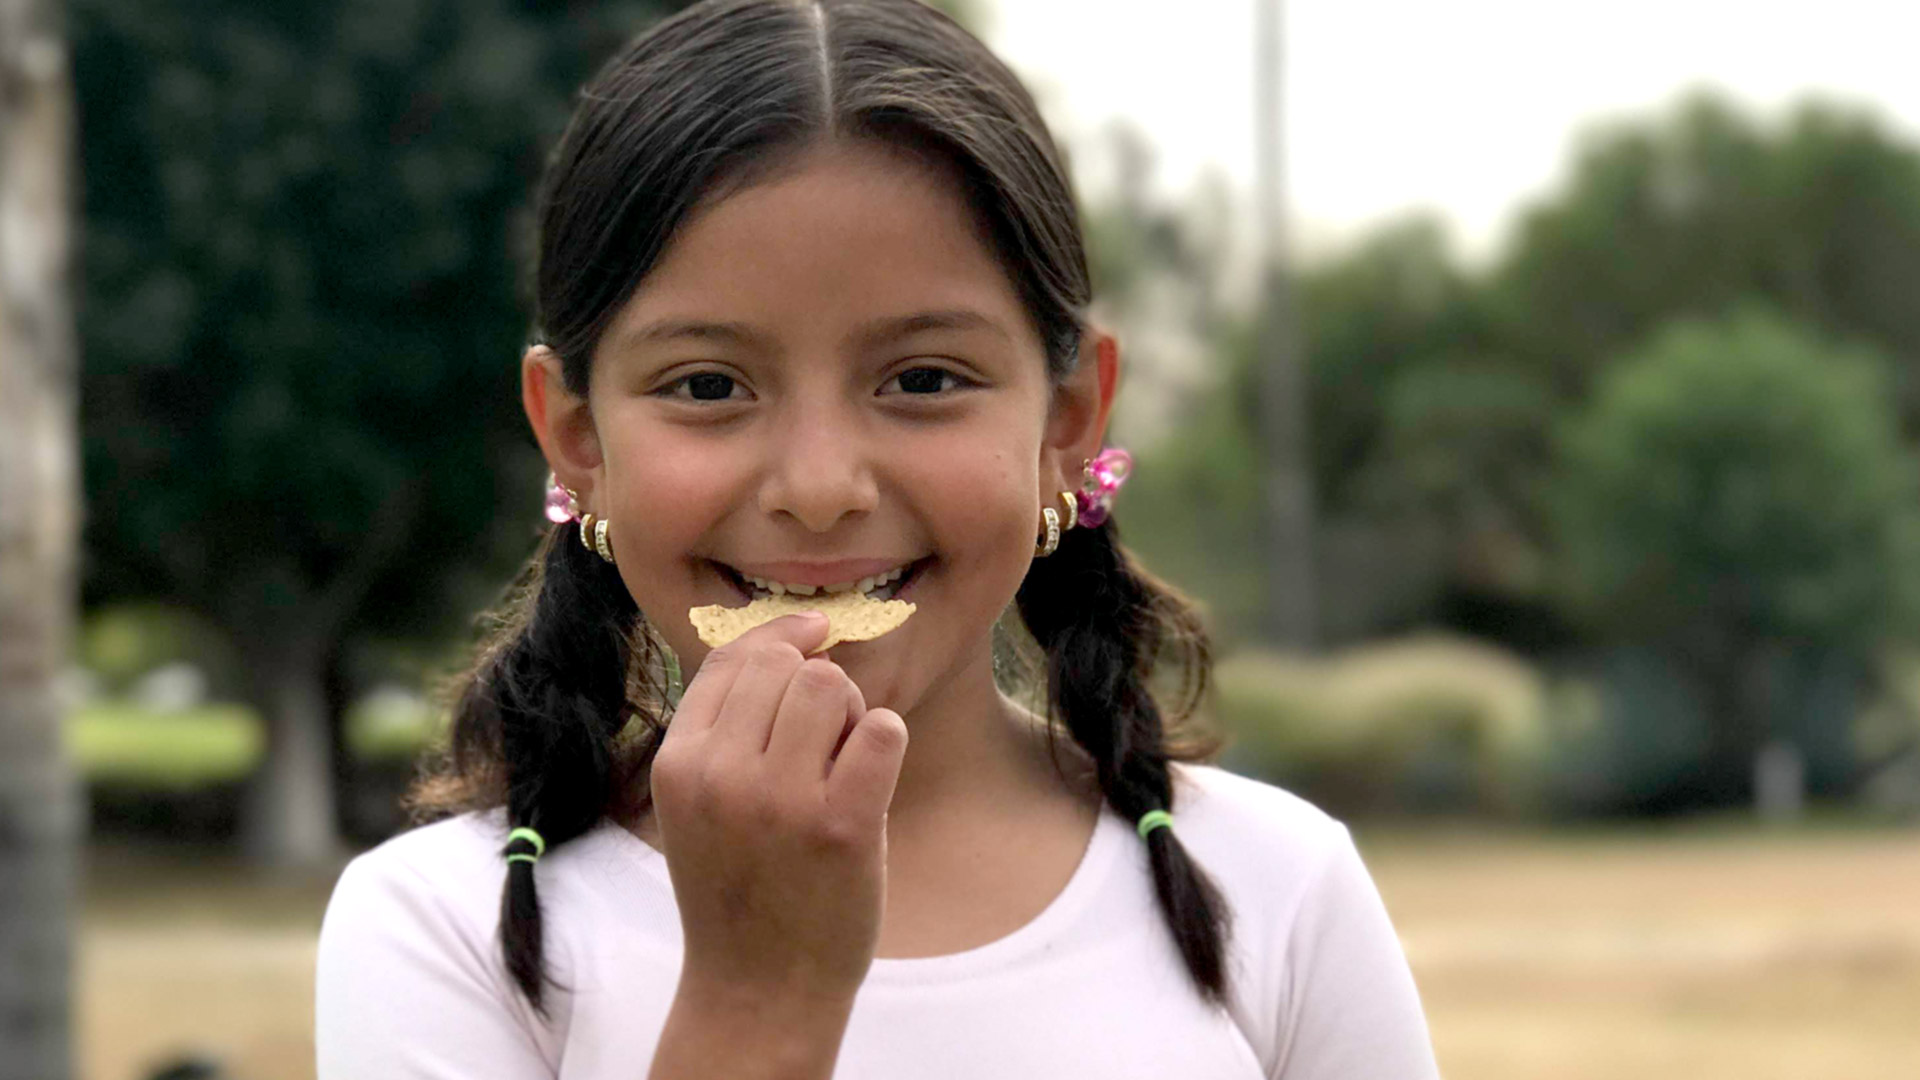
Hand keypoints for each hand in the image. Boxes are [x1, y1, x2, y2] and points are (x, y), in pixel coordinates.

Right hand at [650, 613, 908, 999]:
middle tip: (824, 742)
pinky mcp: (842, 826)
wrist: (758, 988)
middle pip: (787, 664)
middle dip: (817, 683)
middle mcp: (721, 775)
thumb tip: (790, 636)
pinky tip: (871, 779)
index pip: (732, 658)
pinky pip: (882, 729)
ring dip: (851, 712)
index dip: (781, 636)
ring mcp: (781, 801)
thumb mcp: (698, 803)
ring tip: (843, 763)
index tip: (814, 634)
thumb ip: (724, 727)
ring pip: (832, 686)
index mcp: (678, 763)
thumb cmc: (738, 885)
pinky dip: (885, 740)